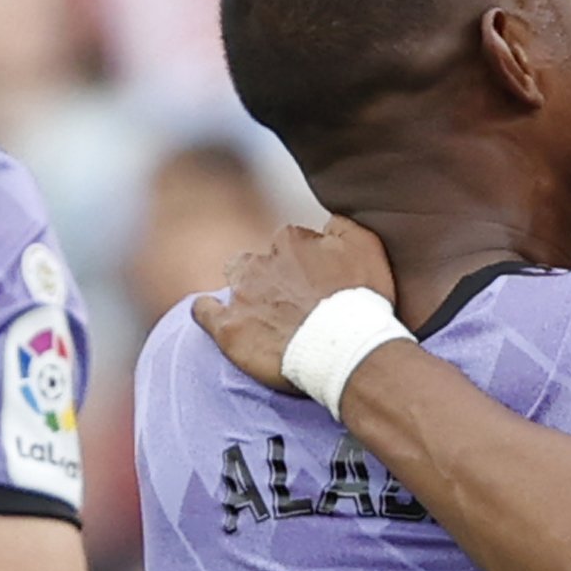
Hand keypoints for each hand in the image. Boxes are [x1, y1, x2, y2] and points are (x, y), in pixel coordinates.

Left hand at [193, 219, 396, 391]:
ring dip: (246, 292)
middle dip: (270, 275)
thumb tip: (325, 223)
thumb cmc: (359, 300)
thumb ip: (341, 226)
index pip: (290, 243)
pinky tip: (210, 314)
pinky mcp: (229, 328)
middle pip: (258, 261)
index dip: (303, 264)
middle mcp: (261, 262)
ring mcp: (242, 294)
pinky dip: (206, 311)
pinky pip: (204, 312)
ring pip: (234, 281)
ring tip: (262, 314)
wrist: (344, 347)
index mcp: (290, 241)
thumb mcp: (366, 246)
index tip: (315, 283)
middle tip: (291, 302)